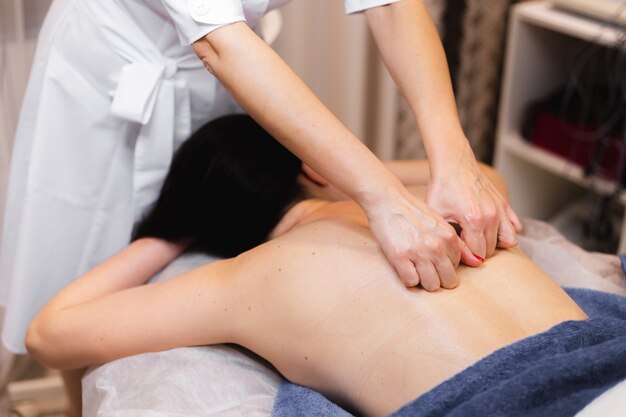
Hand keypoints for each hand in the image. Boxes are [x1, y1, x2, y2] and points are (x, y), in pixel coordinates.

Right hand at [365, 190, 480, 290]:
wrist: (387, 201)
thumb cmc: (412, 211)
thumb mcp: (439, 222)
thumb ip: (454, 242)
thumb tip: (476, 262)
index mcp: (449, 237)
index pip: (456, 267)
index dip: (445, 266)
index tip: (435, 261)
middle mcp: (436, 246)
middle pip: (448, 281)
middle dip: (439, 279)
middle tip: (428, 272)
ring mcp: (418, 253)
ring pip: (431, 285)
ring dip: (424, 281)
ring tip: (416, 270)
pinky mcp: (400, 257)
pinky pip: (411, 282)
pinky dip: (408, 279)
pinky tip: (405, 268)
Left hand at [427, 154, 522, 260]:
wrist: (453, 164)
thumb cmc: (441, 189)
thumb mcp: (439, 217)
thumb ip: (454, 242)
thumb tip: (473, 261)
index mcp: (474, 220)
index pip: (478, 254)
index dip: (465, 254)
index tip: (455, 246)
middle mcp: (492, 215)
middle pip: (492, 250)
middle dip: (477, 250)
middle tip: (462, 240)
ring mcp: (501, 209)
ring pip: (509, 241)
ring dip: (495, 243)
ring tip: (477, 236)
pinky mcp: (505, 204)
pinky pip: (515, 227)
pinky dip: (505, 231)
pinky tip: (488, 227)